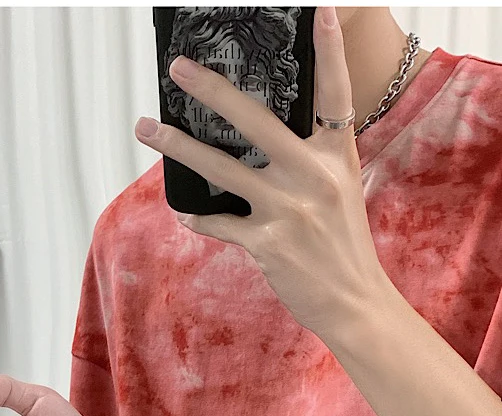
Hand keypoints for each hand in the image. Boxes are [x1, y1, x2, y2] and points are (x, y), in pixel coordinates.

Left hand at [134, 6, 392, 339]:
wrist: (355, 301)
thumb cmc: (344, 247)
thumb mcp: (340, 193)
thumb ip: (309, 163)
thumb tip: (263, 145)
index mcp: (336, 158)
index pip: (334, 95)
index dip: (328, 51)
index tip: (316, 9)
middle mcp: (312, 176)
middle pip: (256, 120)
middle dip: (213, 90)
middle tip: (179, 68)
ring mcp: (288, 209)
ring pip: (221, 167)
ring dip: (179, 146)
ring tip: (147, 127)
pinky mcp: (266, 242)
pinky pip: (218, 222)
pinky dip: (199, 217)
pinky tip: (184, 212)